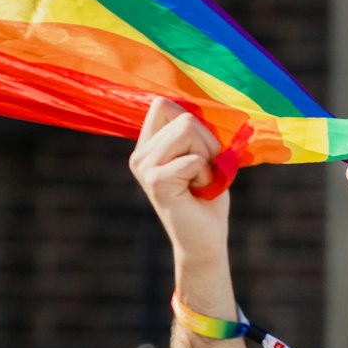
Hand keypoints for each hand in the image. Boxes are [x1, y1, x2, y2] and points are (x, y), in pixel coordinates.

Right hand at [129, 99, 229, 270]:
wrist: (205, 242)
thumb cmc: (207, 199)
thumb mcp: (202, 156)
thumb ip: (195, 131)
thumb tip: (201, 104)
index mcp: (147, 146)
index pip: (164, 105)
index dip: (193, 123)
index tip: (199, 154)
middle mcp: (139, 156)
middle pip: (182, 117)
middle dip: (206, 142)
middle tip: (203, 172)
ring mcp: (144, 168)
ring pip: (188, 130)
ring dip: (207, 157)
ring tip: (200, 182)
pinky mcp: (156, 181)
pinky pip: (194, 158)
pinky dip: (207, 175)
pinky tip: (198, 193)